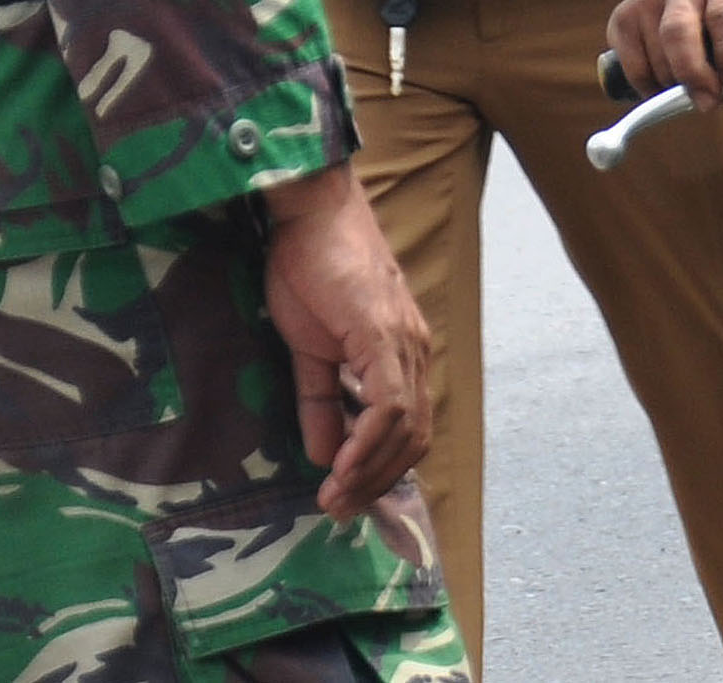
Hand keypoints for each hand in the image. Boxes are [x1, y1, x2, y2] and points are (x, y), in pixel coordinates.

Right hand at [258, 164, 430, 518]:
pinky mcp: (382, 333)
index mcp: (402, 353)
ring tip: (334, 497)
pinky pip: (387, 402)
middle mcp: (414, 351)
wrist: (309, 213)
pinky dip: (367, 441)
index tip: (344, 497)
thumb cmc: (308, 269)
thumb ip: (319, 400)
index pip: (409, 427)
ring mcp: (403, 342)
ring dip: (370, 470)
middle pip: (414, 436)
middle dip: (377, 481)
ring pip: (405, 426)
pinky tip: (339, 465)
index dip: (381, 468)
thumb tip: (323, 454)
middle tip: (339, 510)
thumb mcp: (309, 349)